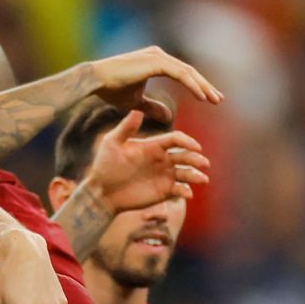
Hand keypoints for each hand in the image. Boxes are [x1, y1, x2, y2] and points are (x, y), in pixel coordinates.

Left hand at [86, 110, 210, 211]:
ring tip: (203, 179)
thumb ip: (125, 128)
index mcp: (154, 145)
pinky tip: (187, 193)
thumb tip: (137, 109)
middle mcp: (163, 159)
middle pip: (186, 156)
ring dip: (196, 175)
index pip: (176, 139)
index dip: (187, 141)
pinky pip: (180, 190)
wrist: (101, 191)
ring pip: (187, 173)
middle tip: (203, 163)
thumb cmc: (104, 165)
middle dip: (196, 159)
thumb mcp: (112, 144)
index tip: (195, 147)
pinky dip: (186, 191)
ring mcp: (165, 175)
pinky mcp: (164, 191)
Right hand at [89, 45, 223, 120]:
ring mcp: (158, 56)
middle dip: (204, 86)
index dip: (195, 87)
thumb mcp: (136, 102)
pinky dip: (192, 85)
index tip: (208, 99)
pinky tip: (201, 96)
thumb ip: (152, 107)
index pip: (182, 74)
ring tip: (214, 100)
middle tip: (218, 99)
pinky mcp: (156, 62)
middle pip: (188, 72)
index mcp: (155, 62)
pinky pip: (180, 74)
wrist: (95, 81)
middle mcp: (159, 56)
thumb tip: (169, 116)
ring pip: (187, 72)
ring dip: (202, 86)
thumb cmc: (110, 90)